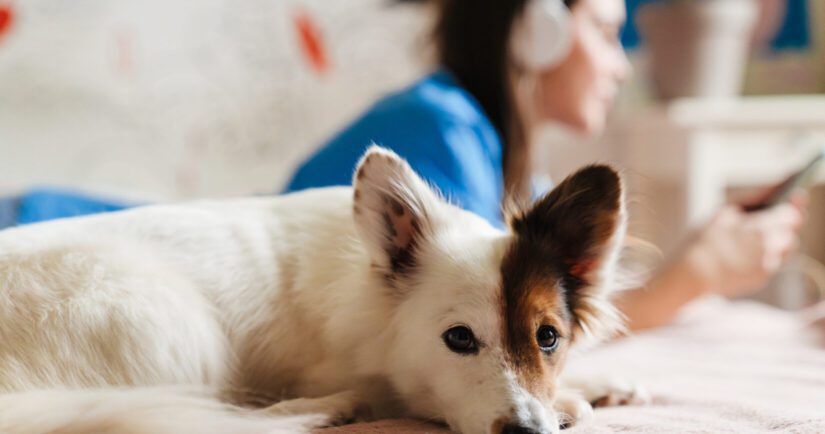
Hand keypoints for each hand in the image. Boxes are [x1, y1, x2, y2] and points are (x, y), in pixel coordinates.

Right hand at [682, 200, 804, 296]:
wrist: (690, 275)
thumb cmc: (703, 240)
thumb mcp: (722, 213)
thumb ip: (752, 200)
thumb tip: (773, 190)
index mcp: (761, 228)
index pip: (792, 215)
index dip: (792, 207)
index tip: (794, 198)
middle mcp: (770, 248)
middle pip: (790, 234)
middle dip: (783, 227)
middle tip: (768, 222)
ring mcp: (767, 266)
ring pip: (783, 250)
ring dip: (775, 242)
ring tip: (754, 239)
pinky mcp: (761, 279)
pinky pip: (770, 263)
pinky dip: (763, 257)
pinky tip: (744, 255)